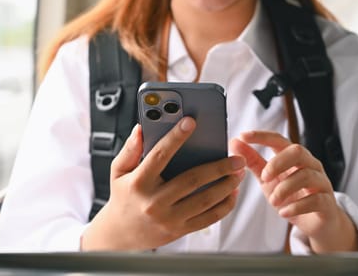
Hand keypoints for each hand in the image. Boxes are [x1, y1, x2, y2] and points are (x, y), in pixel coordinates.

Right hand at [81, 117, 245, 250]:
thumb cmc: (123, 197)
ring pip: (205, 200)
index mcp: (139, 182)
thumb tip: (141, 128)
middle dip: (219, 167)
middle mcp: (155, 202)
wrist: (120, 235)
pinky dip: (224, 206)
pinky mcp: (180, 230)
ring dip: (227, 186)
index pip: (160, 155)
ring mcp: (169, 218)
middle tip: (236, 157)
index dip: (176, 137)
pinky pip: (208, 218)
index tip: (190, 122)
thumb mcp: (118, 171)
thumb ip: (130, 149)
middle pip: (192, 180)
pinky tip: (232, 193)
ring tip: (239, 172)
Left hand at [230, 131, 357, 252]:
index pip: (278, 140)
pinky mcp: (328, 203)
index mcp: (293, 157)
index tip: (243, 137)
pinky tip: (284, 212)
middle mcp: (310, 165)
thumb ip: (252, 161)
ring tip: (273, 201)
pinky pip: (316, 200)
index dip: (261, 136)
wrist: (315, 223)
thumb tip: (234, 142)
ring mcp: (321, 183)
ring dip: (284, 189)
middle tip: (264, 177)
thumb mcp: (268, 179)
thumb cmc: (291, 196)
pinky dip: (296, 207)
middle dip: (278, 163)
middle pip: (297, 151)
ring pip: (306, 176)